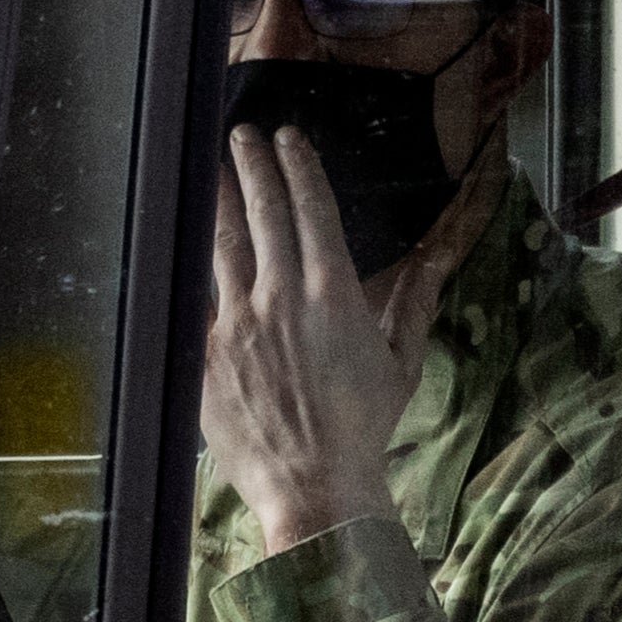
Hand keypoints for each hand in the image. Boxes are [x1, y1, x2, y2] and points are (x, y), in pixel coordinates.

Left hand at [201, 121, 456, 549]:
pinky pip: (197, 297)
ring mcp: (237, 323)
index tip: (287, 139)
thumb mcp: (401, 364)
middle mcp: (281, 297)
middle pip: (261, 213)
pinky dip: (193, 265)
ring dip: (218, 201)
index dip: (298, 168)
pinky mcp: (205, 354)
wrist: (313, 486)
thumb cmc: (363, 430)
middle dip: (251, 166)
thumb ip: (414, 305)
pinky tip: (185, 242)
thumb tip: (436, 259)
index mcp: (332, 293)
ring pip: (221, 245)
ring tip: (211, 171)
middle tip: (242, 136)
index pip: (310, 210)